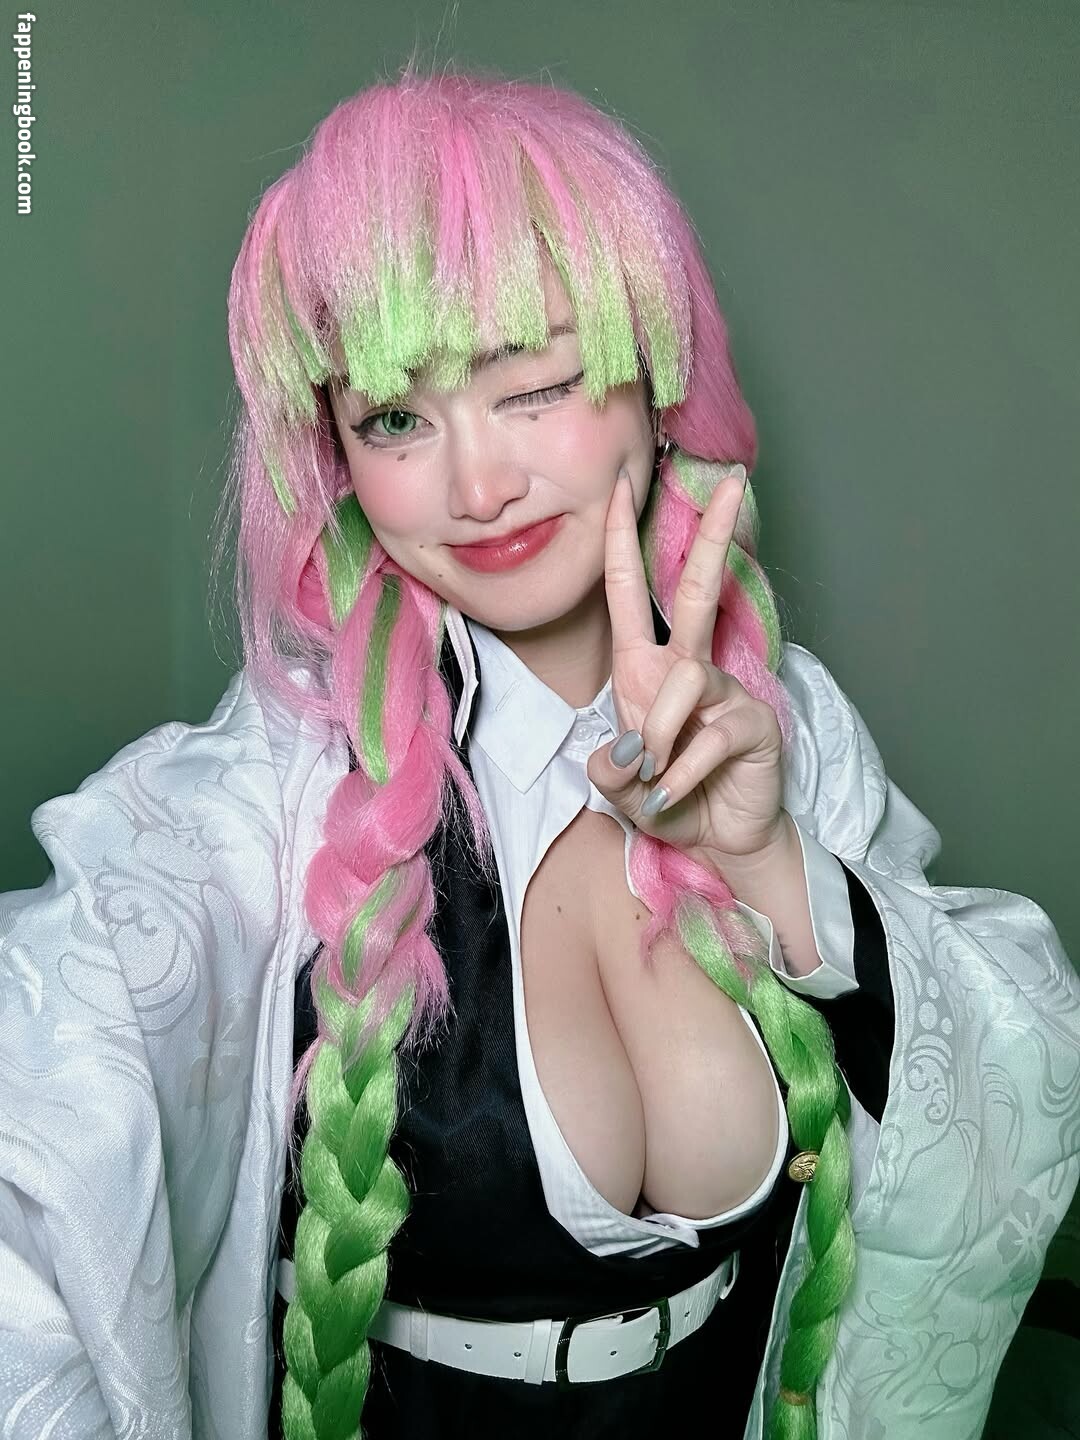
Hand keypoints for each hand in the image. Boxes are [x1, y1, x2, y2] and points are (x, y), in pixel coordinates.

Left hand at [586, 463, 786, 868]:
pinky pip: (711, 735)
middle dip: (711, 535)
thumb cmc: (668, 800)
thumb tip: (624, 753)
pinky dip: (684, 771)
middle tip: (731, 482)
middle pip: (698, 589)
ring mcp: (724, 693)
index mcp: (643, 669)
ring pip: (686, 679)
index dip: (619, 539)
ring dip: (661, 735)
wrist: (718, 842)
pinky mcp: (753, 723)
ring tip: (656, 778)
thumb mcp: (621, 790)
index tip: (620, 484)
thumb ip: (609, 772)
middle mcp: (684, 669)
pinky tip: (675, 795)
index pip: (628, 592)